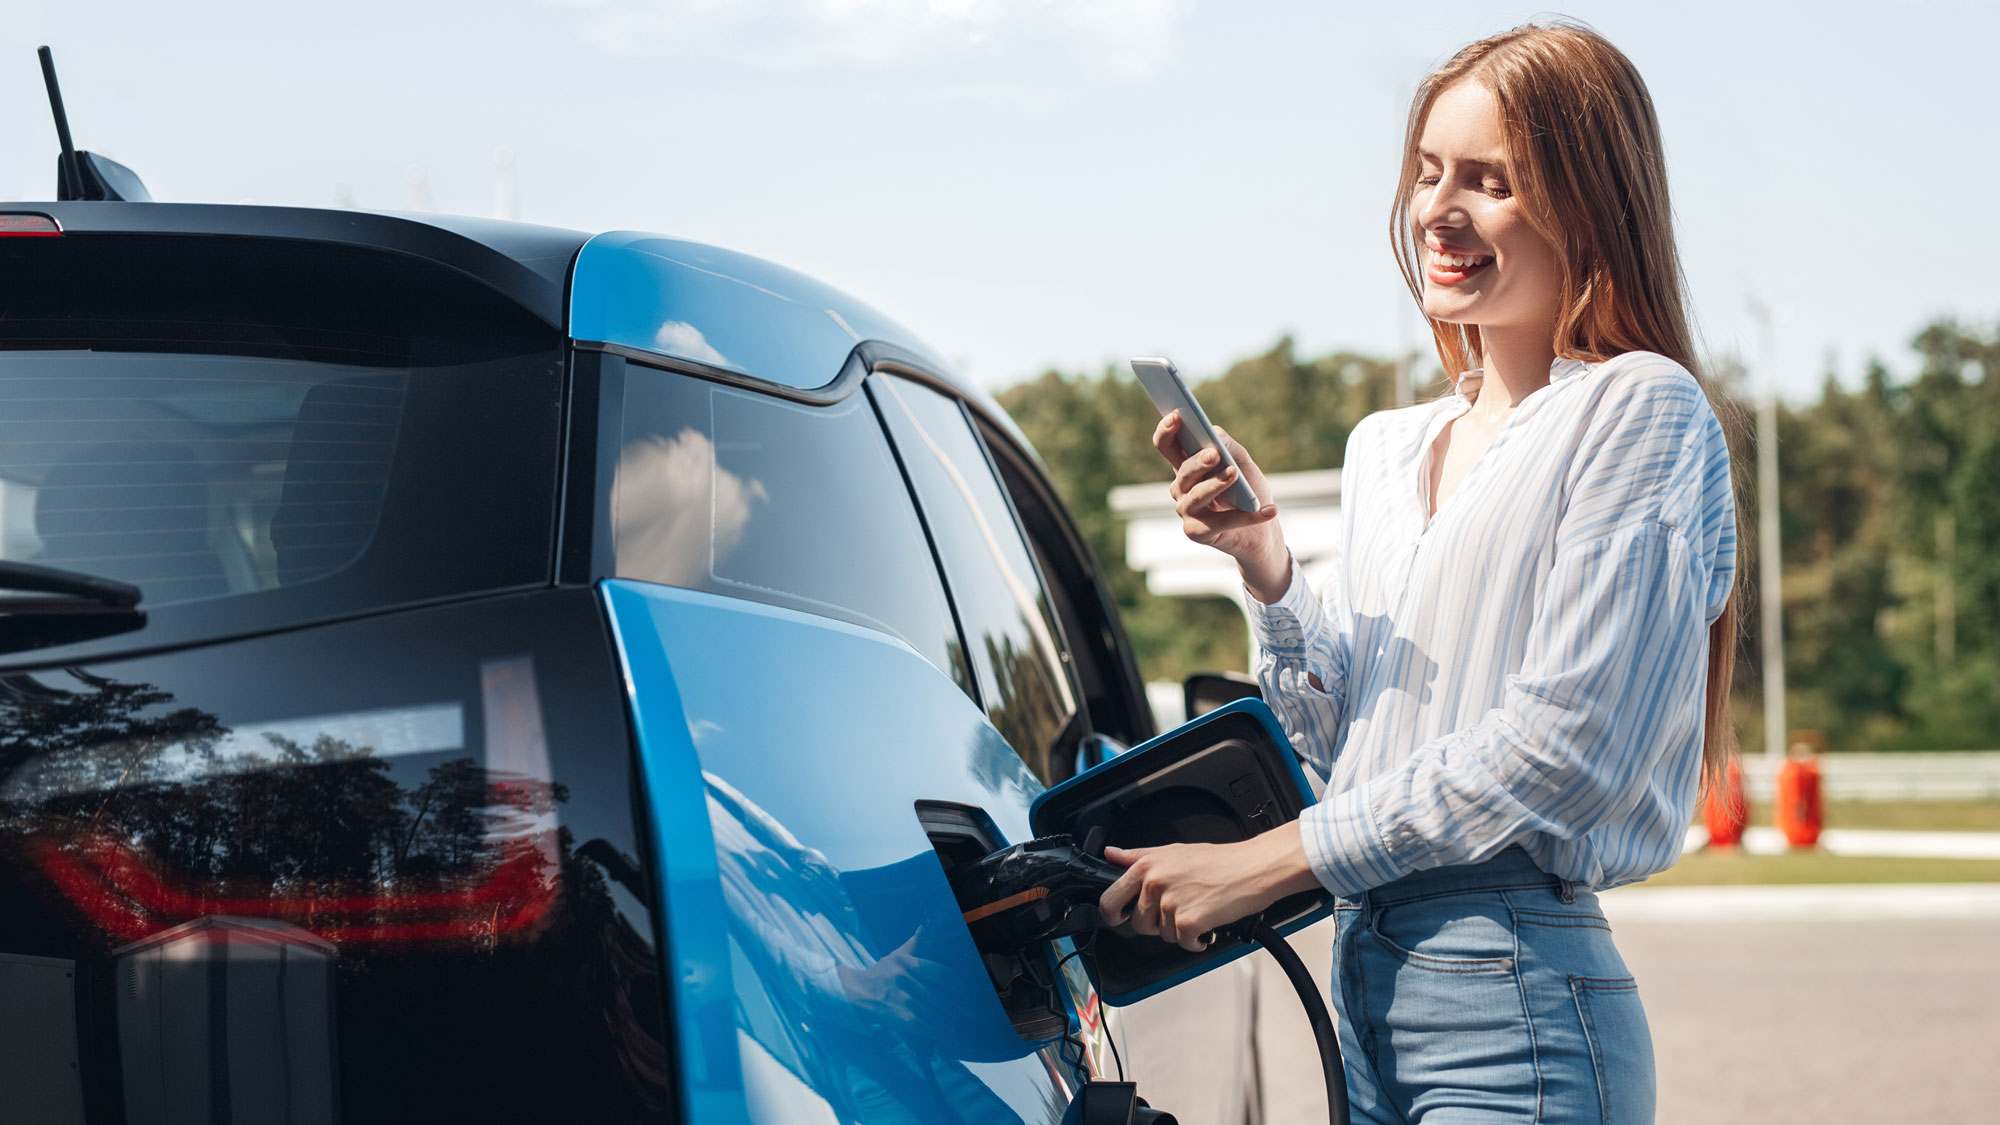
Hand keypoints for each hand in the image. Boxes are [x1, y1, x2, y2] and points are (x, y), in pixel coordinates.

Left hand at [1096, 824, 1321, 952]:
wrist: (1253, 868)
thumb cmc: (1220, 860)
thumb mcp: (1173, 851)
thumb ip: (1137, 856)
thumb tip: (1110, 854)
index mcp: (1146, 865)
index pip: (1110, 898)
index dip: (1112, 914)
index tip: (1119, 917)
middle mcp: (1154, 883)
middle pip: (1136, 923)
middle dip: (1152, 925)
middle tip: (1172, 914)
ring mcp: (1170, 904)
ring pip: (1161, 934)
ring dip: (1179, 930)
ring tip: (1198, 910)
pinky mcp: (1188, 922)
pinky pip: (1183, 943)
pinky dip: (1197, 940)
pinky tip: (1208, 923)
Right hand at [1151, 413, 1288, 599]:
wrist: (1262, 530)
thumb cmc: (1248, 492)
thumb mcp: (1242, 463)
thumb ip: (1227, 446)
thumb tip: (1213, 434)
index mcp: (1187, 466)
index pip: (1167, 446)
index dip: (1167, 431)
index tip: (1176, 417)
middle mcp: (1181, 488)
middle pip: (1183, 471)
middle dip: (1197, 461)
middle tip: (1214, 454)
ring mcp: (1187, 511)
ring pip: (1196, 495)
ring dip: (1216, 484)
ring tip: (1234, 474)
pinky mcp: (1197, 533)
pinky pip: (1221, 522)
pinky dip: (1247, 517)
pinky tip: (1269, 510)